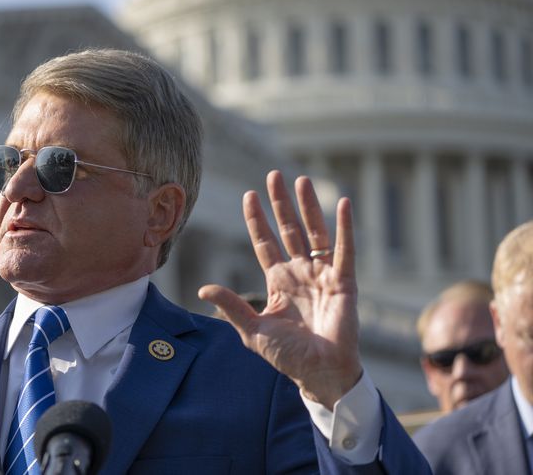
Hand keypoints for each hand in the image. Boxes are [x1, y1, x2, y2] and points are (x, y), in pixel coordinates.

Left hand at [199, 170, 360, 409]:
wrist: (319, 373)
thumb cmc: (287, 356)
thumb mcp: (253, 329)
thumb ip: (231, 306)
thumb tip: (203, 287)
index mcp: (278, 281)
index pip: (264, 242)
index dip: (257, 220)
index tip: (249, 195)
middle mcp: (300, 272)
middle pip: (288, 230)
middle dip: (280, 203)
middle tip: (274, 175)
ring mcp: (322, 274)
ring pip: (314, 232)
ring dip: (307, 206)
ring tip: (300, 180)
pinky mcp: (344, 281)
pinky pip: (345, 249)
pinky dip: (345, 227)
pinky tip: (342, 203)